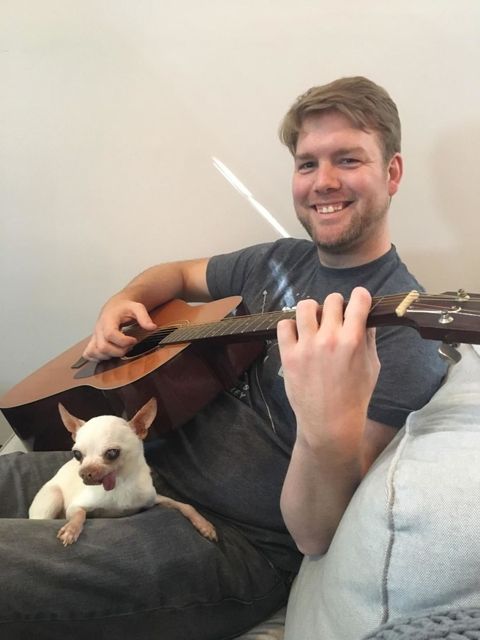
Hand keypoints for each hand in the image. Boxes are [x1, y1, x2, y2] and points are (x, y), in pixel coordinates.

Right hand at [82, 298, 156, 360]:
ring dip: (110, 355)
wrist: (116, 305)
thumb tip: (152, 327)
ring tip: (121, 349)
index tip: (134, 340)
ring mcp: (94, 336)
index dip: (123, 341)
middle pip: (103, 347)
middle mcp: (98, 328)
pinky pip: (88, 353)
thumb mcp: (138, 308)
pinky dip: (98, 357)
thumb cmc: (126, 307)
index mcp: (108, 319)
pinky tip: (110, 353)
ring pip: (95, 352)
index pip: (110, 334)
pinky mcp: (93, 341)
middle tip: (129, 346)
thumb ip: (144, 317)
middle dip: (119, 351)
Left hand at [277, 287, 379, 452]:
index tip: (358, 300)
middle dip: (336, 305)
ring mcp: (307, 346)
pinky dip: (291, 326)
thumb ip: (369, 338)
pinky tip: (298, 335)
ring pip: (305, 306)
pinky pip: (284, 325)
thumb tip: (367, 317)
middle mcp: (329, 339)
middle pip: (331, 300)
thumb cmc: (355, 396)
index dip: (360, 296)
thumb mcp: (372, 366)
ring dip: (312, 310)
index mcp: (354, 340)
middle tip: (335, 317)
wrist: (330, 423)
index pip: (358, 300)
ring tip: (314, 322)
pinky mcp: (289, 355)